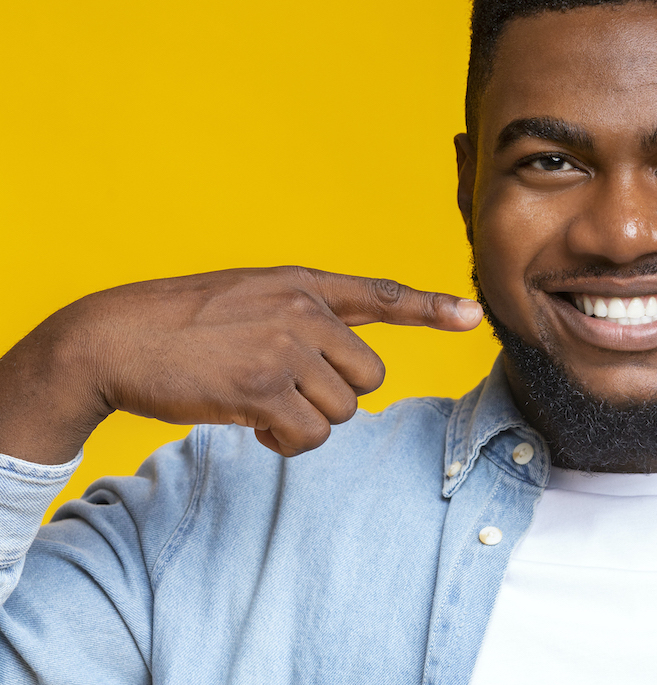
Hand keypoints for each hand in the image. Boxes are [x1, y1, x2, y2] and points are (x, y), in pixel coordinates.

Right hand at [0, 267, 481, 462]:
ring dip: (305, 423)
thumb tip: (345, 369)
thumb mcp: (250, 298)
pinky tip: (252, 424)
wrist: (113, 337)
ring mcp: (285, 347)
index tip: (471, 314)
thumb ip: (301, 317)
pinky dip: (286, 442)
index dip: (430, 307)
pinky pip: (308, 435)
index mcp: (302, 284)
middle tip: (286, 392)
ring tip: (259, 404)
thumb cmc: (181, 324)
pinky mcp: (263, 387)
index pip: (380, 294)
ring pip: (342, 412)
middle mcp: (303, 310)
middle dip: (334, 397)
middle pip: (369, 377)